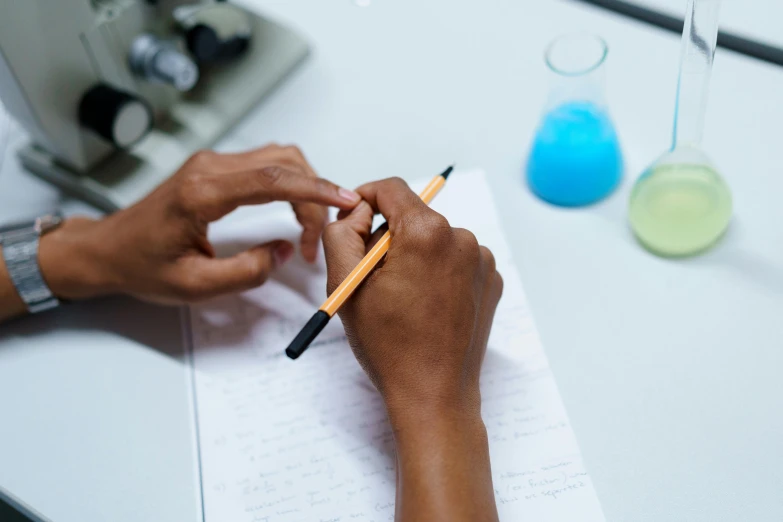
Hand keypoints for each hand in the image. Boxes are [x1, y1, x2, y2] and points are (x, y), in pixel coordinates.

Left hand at [37, 145, 360, 304]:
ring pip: (278, 159)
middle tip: (318, 239)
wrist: (109, 249)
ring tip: (310, 227)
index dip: (315, 190)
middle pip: (283, 164)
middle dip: (313, 197)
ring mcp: (211, 164)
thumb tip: (282, 250)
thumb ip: (245, 272)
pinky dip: (289, 184)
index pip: (272, 179)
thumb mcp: (195, 286)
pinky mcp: (215, 168)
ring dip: (304, 188)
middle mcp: (208, 168)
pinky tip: (294, 209)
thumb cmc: (142, 266)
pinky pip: (265, 165)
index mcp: (202, 194)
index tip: (345, 201)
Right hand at [323, 178, 501, 521]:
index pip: (391, 189)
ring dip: (414, 256)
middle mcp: (462, 238)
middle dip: (389, 238)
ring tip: (402, 299)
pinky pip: (455, 260)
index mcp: (426, 233)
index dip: (366, 199)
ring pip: (434, 239)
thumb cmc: (389, 346)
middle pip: (413, 216)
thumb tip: (358, 210)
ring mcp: (482, 261)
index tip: (354, 220)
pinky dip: (437, 272)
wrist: (434, 395)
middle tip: (372, 277)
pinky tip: (426, 306)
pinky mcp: (491, 281)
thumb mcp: (346, 285)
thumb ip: (342, 233)